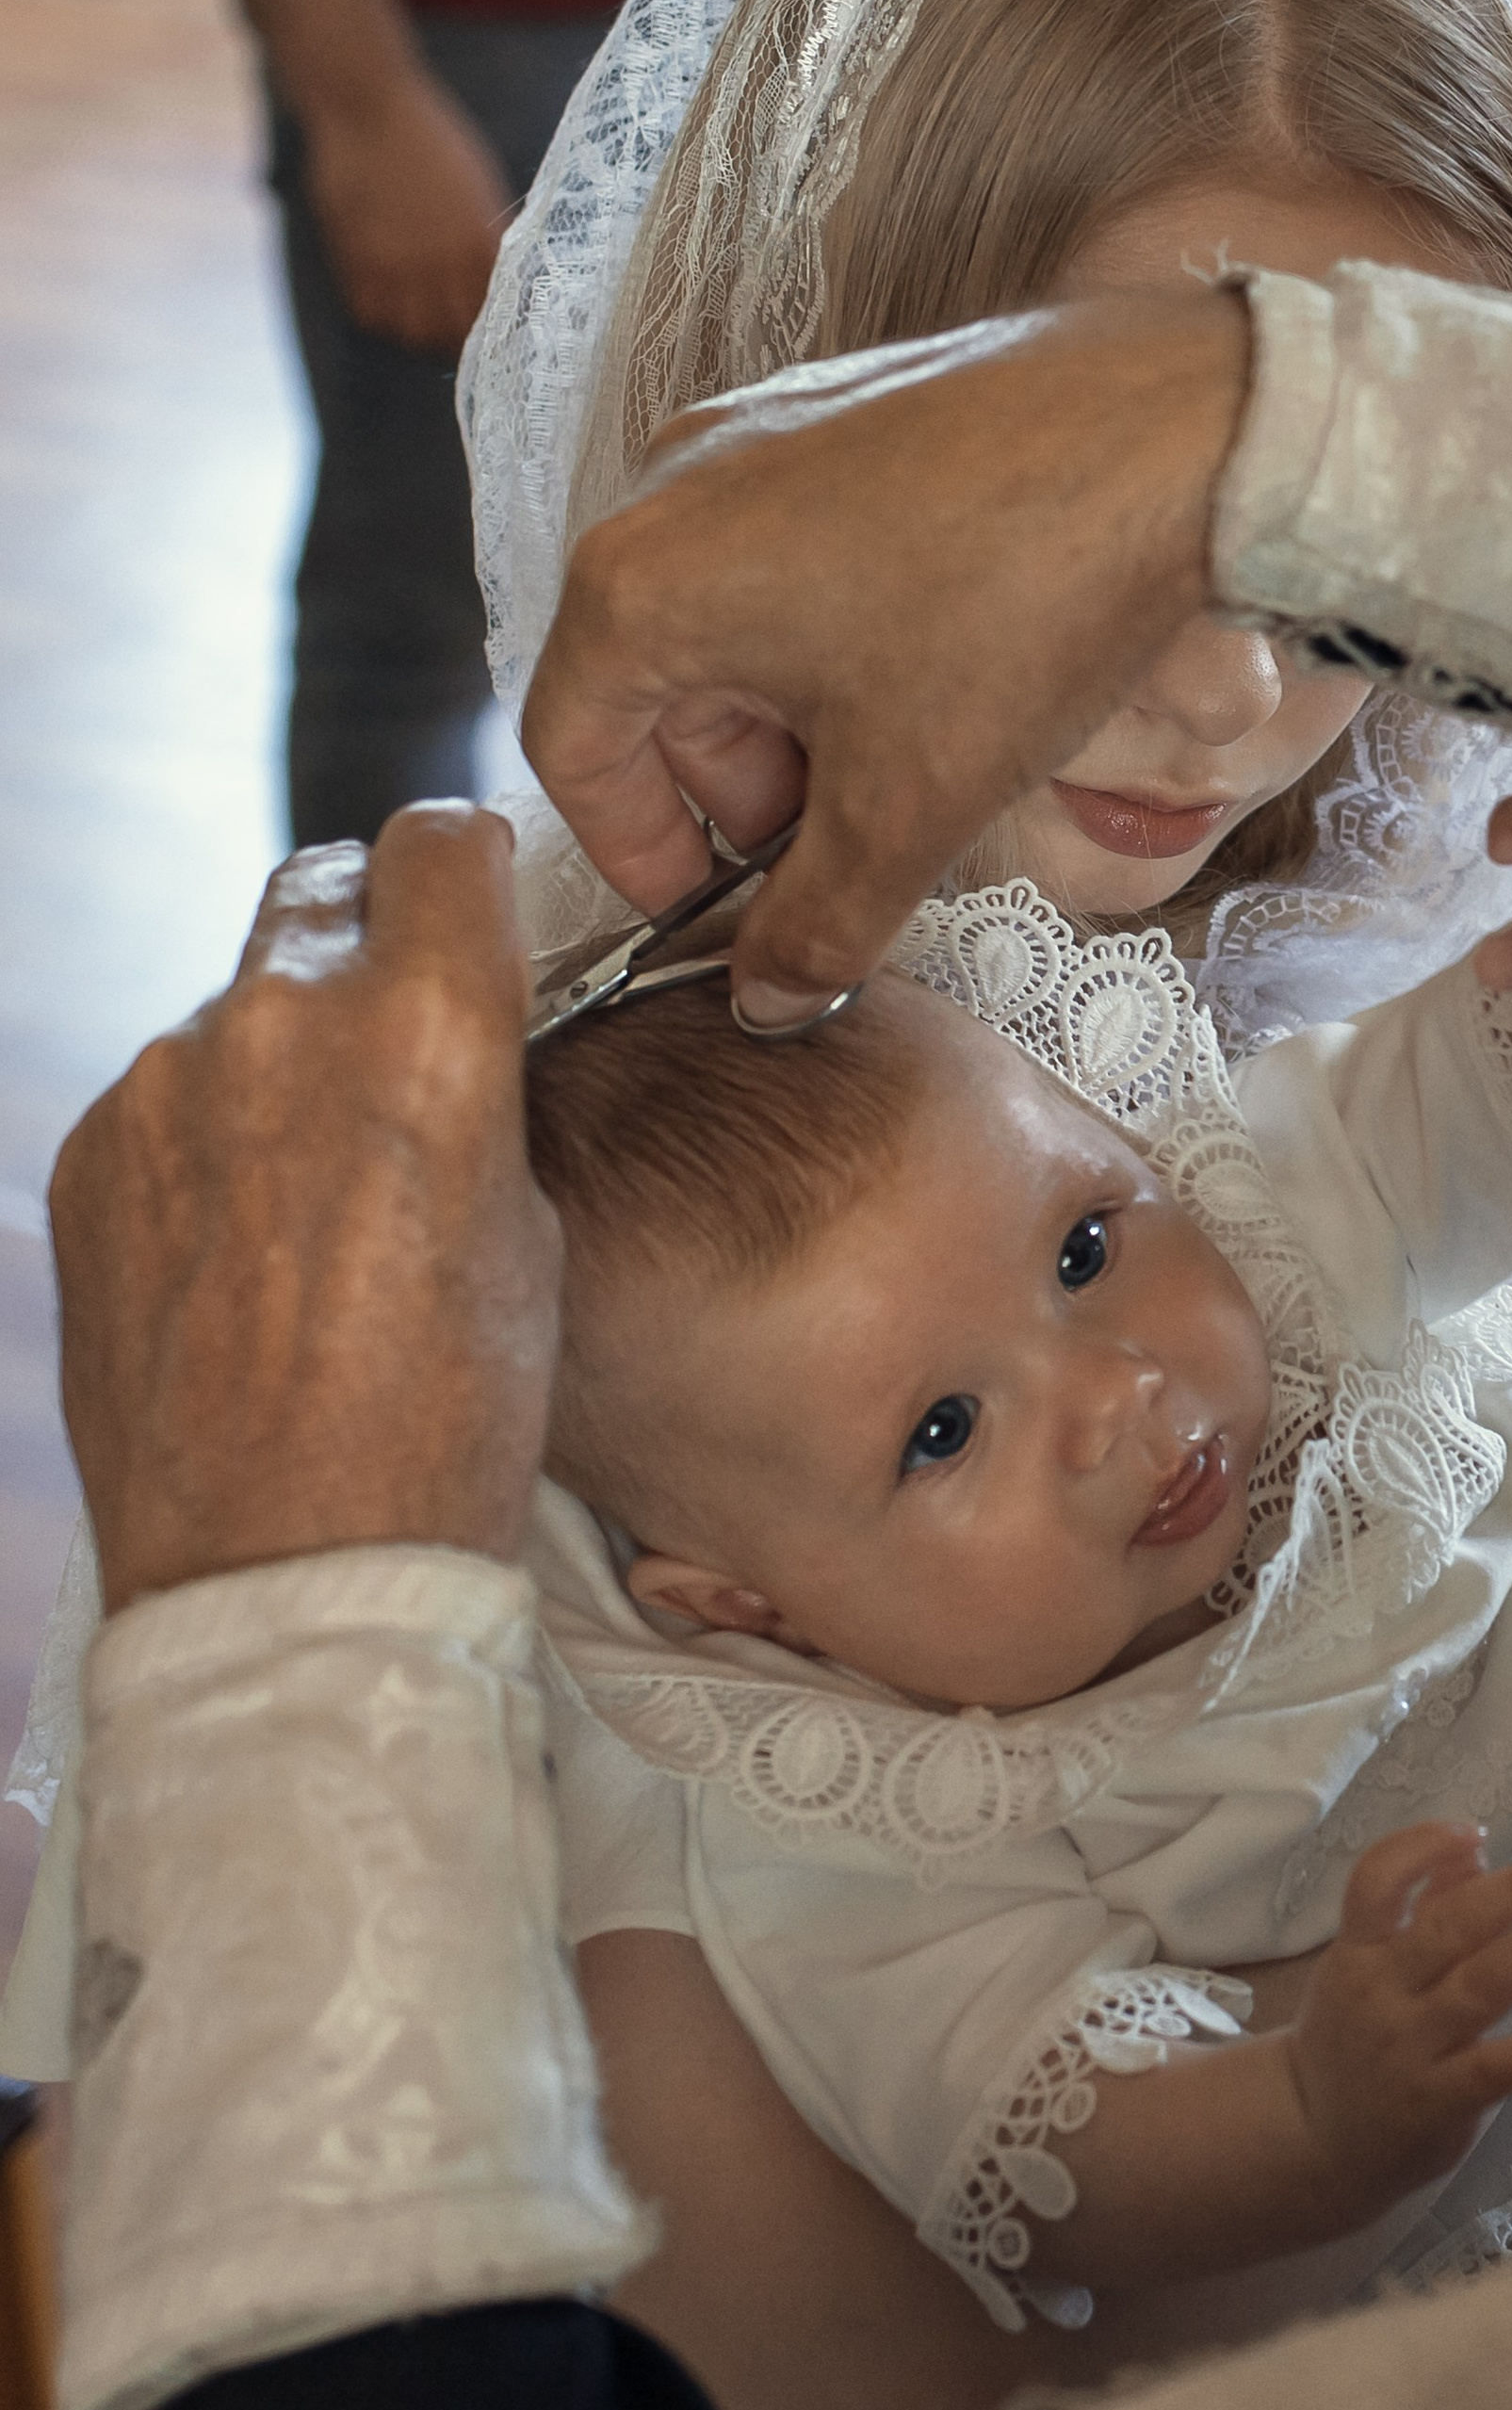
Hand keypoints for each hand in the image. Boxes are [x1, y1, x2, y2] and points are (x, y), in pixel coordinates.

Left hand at [49, 806, 560, 1613]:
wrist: (287, 1568)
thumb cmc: (443, 1424)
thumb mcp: (526, 1231)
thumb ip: (476, 1096)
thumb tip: (445, 1046)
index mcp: (423, 1027)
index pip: (434, 840)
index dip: (462, 874)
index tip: (471, 912)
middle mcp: (279, 1023)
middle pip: (321, 887)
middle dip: (366, 939)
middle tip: (395, 1037)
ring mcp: (162, 1087)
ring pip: (237, 1007)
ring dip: (279, 1059)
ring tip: (314, 1197)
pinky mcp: (87, 1157)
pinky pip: (165, 1101)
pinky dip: (206, 1144)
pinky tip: (241, 1251)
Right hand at [306, 62, 513, 354]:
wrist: (369, 109)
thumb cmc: (432, 139)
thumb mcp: (480, 184)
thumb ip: (490, 235)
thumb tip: (505, 272)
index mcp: (478, 243)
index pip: (493, 311)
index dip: (493, 325)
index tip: (492, 326)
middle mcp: (438, 262)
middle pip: (453, 332)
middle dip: (457, 335)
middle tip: (455, 327)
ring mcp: (392, 264)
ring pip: (410, 331)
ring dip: (418, 331)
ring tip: (422, 317)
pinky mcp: (354, 259)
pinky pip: (370, 313)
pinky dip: (381, 316)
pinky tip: (388, 299)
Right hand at [521, 288, 1250, 1028]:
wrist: (1185, 431)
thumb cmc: (1025, 597)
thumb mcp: (909, 803)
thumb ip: (818, 922)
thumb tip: (771, 996)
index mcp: (639, 580)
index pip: (574, 754)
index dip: (643, 860)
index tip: (720, 921)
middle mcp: (676, 486)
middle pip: (654, 689)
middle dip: (744, 798)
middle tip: (844, 864)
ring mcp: (762, 434)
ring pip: (734, 626)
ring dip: (802, 731)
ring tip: (912, 783)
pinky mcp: (846, 413)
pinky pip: (798, 558)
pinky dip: (841, 649)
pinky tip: (944, 692)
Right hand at [1287, 1823, 1511, 2200]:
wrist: (1312, 2139)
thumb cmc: (1353, 2034)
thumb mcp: (1367, 1965)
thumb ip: (1420, 1906)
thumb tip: (1476, 1849)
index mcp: (1358, 1952)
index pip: (1375, 1883)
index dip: (1420, 1849)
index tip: (1472, 1831)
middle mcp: (1381, 1995)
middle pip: (1446, 1931)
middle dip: (1510, 1890)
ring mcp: (1411, 2050)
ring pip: (1476, 1992)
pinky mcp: (1440, 2103)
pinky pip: (1491, 2073)